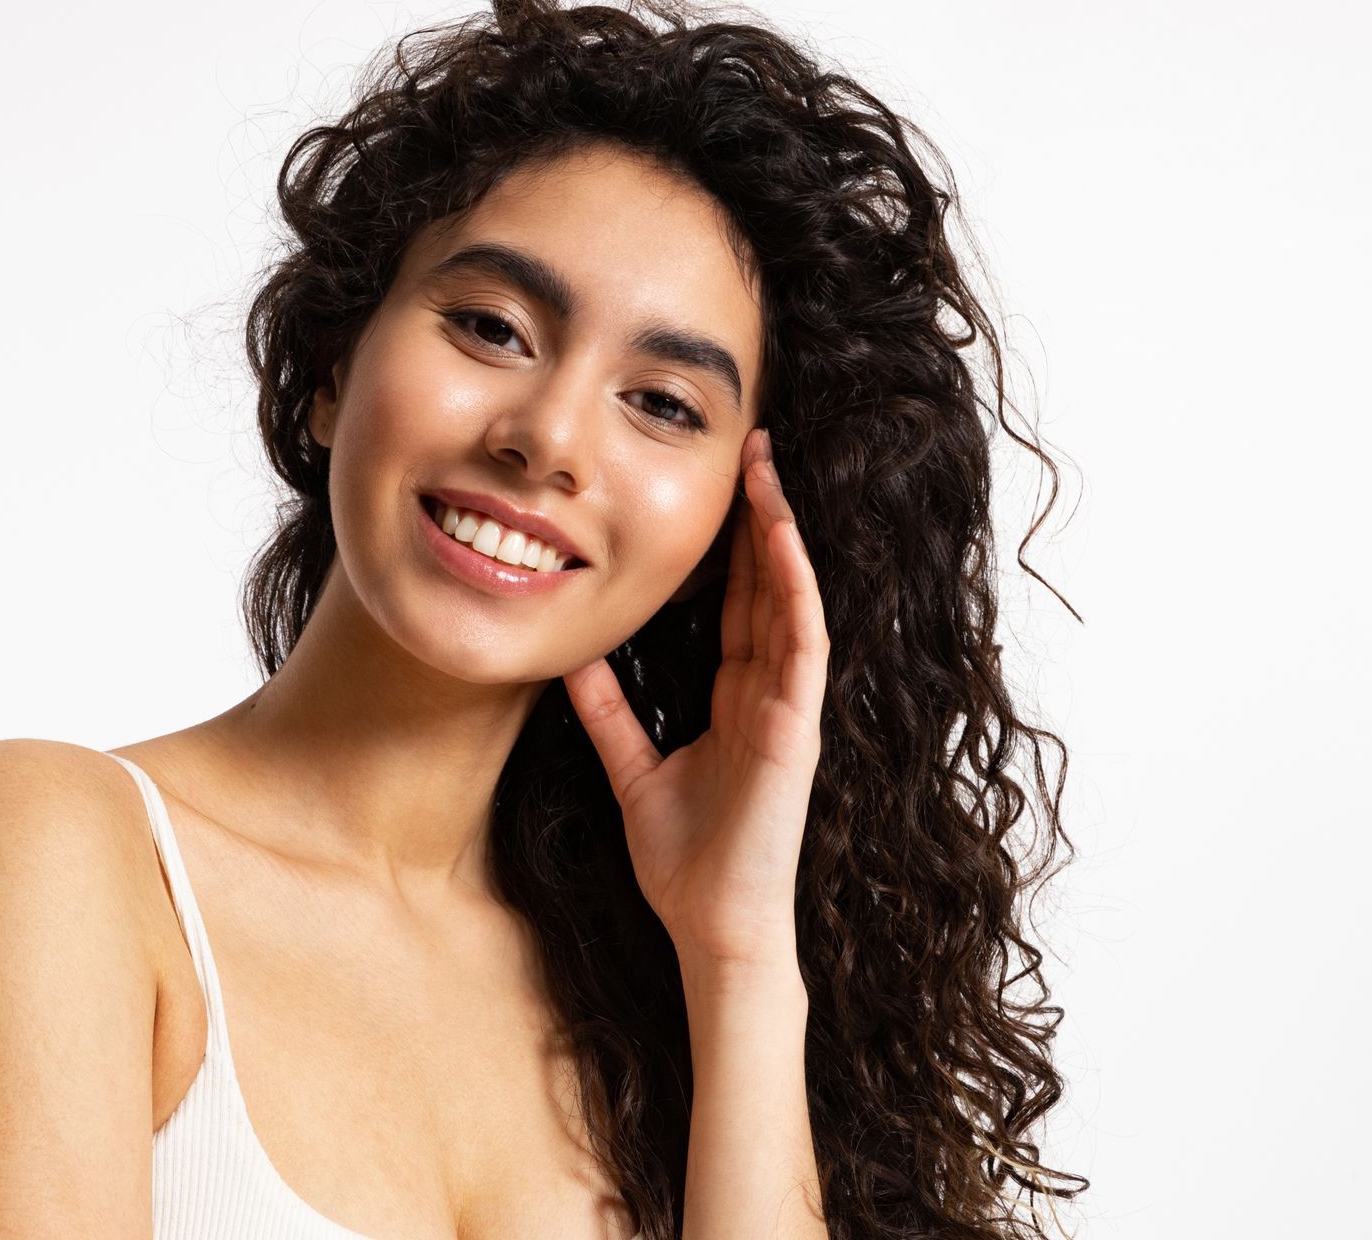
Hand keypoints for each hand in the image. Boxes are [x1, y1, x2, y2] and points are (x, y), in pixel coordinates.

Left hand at [562, 428, 829, 970]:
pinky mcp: (797, 728)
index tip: (717, 484)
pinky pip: (801, 644)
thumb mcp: (631, 770)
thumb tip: (571, 659)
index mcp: (735, 698)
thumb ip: (608, 713)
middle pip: (767, 585)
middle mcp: (768, 693)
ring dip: (781, 532)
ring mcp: (789, 707)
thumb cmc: (686, 860)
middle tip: (750, 445)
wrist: (712, 926)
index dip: (730, 543)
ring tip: (769, 469)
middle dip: (759, 514)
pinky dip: (794, 589)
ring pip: (790, 599)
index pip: (736, 602)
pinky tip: (782, 540)